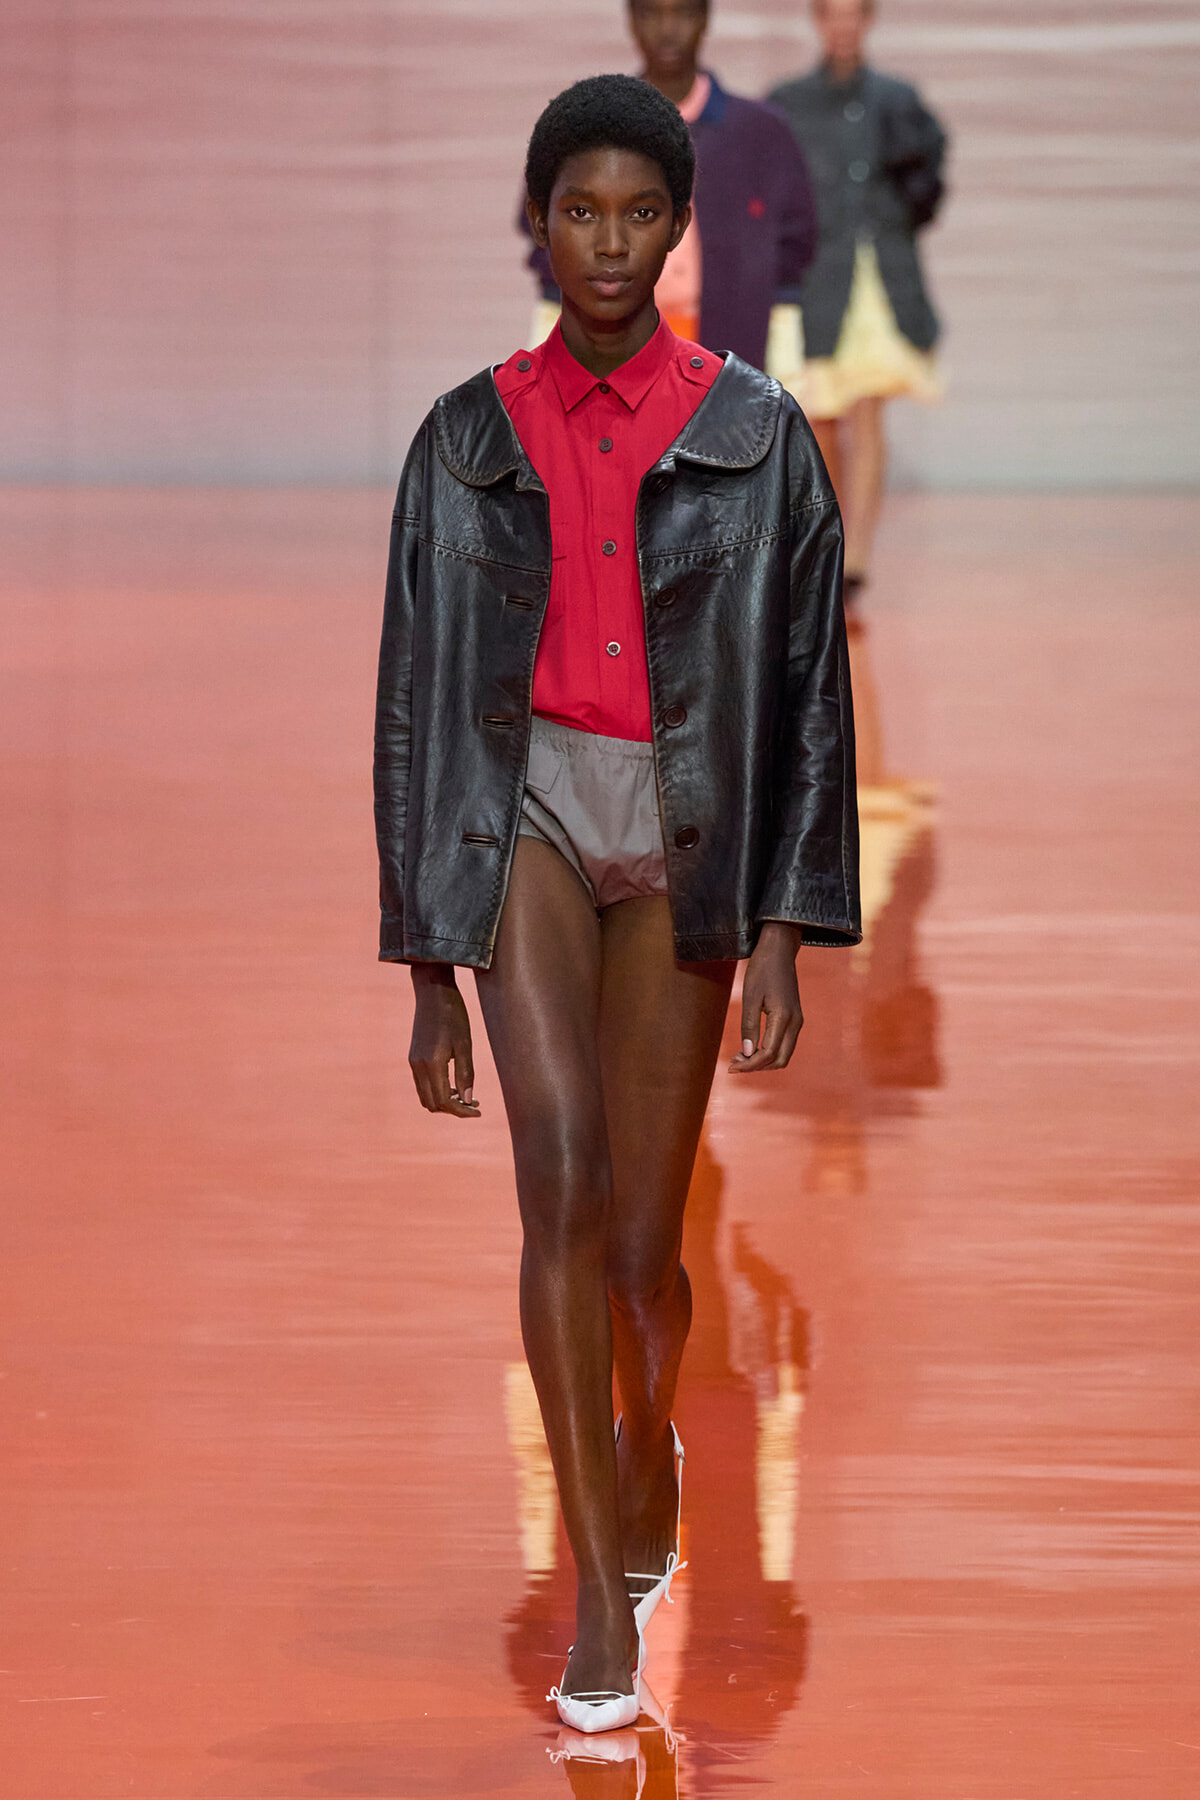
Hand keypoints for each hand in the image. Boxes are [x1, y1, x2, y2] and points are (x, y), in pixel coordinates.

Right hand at [408, 964, 479, 1116]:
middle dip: (453, 1109)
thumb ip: (466, 1074)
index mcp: (431, 1063)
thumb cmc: (453, 1015)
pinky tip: (454, 1085)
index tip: (478, 1110)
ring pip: (425, 1096)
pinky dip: (437, 1091)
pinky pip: (422, 1085)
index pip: (444, 1101)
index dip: (461, 1111)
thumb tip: (468, 1100)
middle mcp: (418, 1066)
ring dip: (444, 1102)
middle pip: (432, 1104)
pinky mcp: (413, 1057)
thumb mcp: (465, 1044)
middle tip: (474, 1104)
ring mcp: (413, 1062)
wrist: (433, 992)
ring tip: (466, 1096)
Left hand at [729, 921, 804, 1072]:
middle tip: (734, 1062)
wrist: (779, 950)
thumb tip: (746, 1053)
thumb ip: (749, 1026)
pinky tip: (751, 1047)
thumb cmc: (762, 969)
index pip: (768, 1053)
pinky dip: (769, 1051)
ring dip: (763, 1061)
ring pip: (783, 1054)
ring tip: (740, 1056)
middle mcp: (795, 1022)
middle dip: (756, 1066)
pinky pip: (784, 1044)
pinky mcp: (794, 1018)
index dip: (749, 1064)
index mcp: (784, 1017)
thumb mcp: (750, 996)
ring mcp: (797, 1020)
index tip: (730, 1066)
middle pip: (779, 1060)